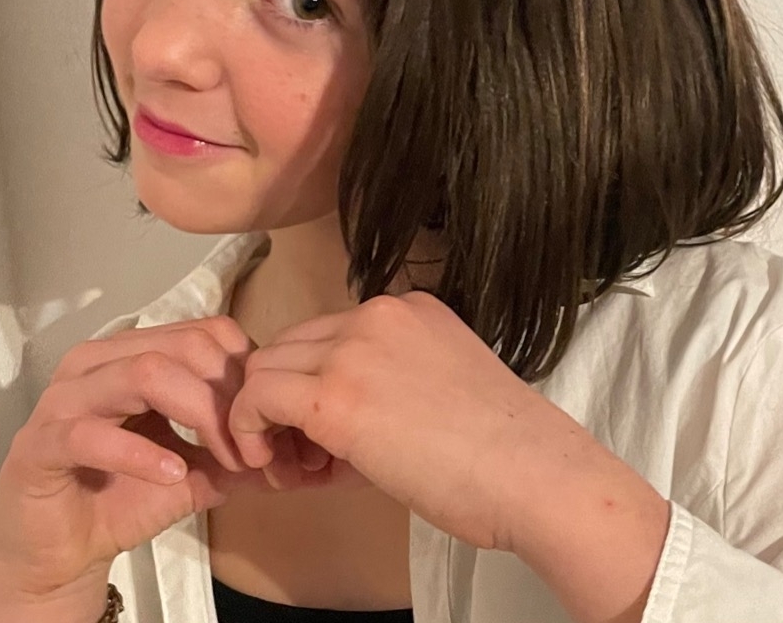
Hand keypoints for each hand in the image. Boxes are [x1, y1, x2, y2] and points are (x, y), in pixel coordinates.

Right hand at [0, 316, 270, 600]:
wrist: (62, 550)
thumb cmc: (124, 496)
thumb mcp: (194, 469)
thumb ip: (233, 450)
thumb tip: (290, 445)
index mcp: (134, 353)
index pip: (205, 332)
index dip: (245, 372)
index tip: (270, 420)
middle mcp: (99, 361)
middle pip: (183, 346)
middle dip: (228, 395)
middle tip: (253, 446)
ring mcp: (66, 397)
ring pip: (144, 373)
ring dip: (198, 414)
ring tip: (225, 458)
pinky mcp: (41, 443)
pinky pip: (92, 433)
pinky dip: (140, 451)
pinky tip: (170, 472)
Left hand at [228, 291, 534, 550]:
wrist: (533, 474)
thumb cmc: (504, 451)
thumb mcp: (442, 388)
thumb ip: (387, 386)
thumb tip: (335, 428)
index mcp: (408, 309)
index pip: (327, 336)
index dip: (315, 386)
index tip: (327, 437)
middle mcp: (376, 315)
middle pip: (290, 346)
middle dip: (284, 401)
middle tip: (305, 458)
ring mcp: (353, 349)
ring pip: (265, 367)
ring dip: (266, 417)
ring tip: (297, 468)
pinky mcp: (333, 396)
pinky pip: (257, 397)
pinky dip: (249, 429)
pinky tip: (271, 464)